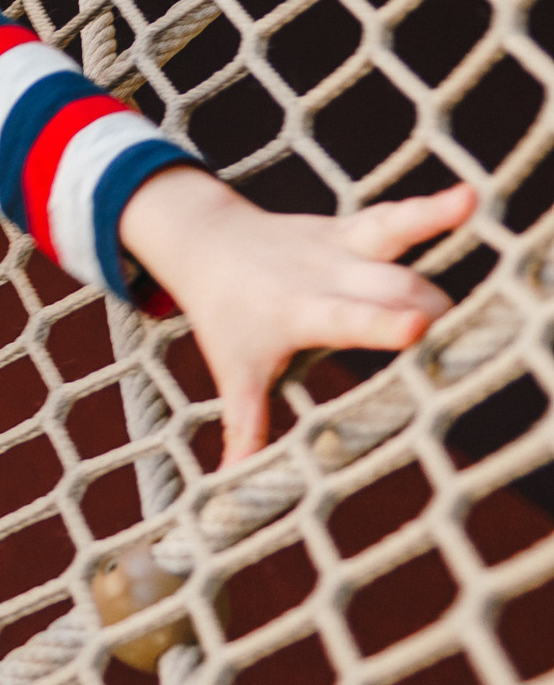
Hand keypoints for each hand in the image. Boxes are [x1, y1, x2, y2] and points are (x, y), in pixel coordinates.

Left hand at [118, 164, 476, 462]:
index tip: (416, 330)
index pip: (348, 318)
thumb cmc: (226, 317)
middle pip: (391, 285)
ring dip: (432, 230)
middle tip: (477, 336)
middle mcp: (326, 273)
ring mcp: (342, 246)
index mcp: (302, 311)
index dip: (383, 324)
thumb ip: (245, 425)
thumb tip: (230, 486)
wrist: (207, 242)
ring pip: (394, 236)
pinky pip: (396, 218)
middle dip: (431, 307)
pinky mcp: (355, 228)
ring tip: (478, 237)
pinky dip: (432, 210)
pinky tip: (469, 198)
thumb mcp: (235, 372)